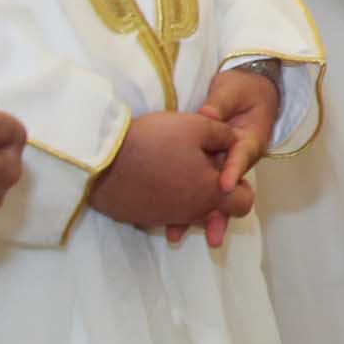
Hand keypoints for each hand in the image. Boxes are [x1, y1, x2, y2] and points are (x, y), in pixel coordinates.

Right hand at [85, 109, 243, 239]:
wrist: (99, 161)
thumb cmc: (154, 141)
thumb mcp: (197, 126)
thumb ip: (223, 135)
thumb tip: (233, 141)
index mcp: (210, 194)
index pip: (243, 205)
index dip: (242, 187)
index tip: (226, 168)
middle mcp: (190, 213)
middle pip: (213, 210)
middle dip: (212, 191)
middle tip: (198, 165)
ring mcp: (163, 217)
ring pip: (186, 211)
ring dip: (186, 194)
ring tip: (174, 166)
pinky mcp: (139, 217)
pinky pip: (161, 211)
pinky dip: (163, 197)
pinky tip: (152, 176)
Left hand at [189, 64, 283, 248]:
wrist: (246, 92)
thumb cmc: (241, 89)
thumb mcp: (232, 91)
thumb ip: (219, 104)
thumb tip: (205, 116)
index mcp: (248, 140)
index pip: (241, 156)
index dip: (232, 170)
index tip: (223, 185)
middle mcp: (235, 159)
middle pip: (226, 189)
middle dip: (217, 212)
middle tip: (212, 236)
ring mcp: (219, 166)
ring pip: (209, 195)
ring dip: (196, 218)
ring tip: (177, 237)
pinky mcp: (205, 168)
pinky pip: (195, 189)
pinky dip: (183, 207)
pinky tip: (164, 223)